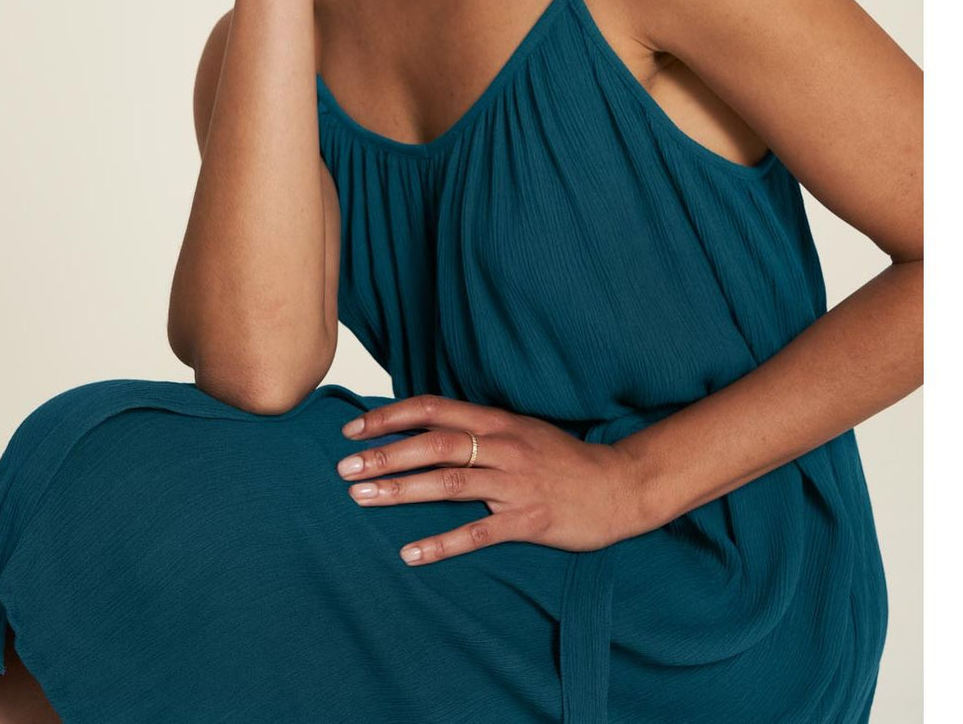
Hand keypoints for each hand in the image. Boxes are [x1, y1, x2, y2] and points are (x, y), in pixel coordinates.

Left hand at [334, 393, 642, 565]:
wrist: (619, 486)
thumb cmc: (562, 459)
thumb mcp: (519, 431)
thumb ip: (477, 429)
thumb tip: (425, 428)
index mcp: (496, 421)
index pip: (433, 409)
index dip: (390, 416)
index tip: (353, 429)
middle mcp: (502, 446)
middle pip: (433, 444)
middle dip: (385, 454)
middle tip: (343, 467)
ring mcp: (515, 483)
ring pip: (448, 482)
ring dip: (401, 490)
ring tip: (361, 497)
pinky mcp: (529, 520)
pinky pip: (478, 533)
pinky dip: (441, 543)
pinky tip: (410, 554)